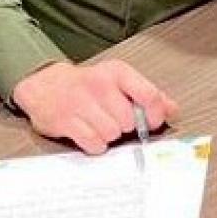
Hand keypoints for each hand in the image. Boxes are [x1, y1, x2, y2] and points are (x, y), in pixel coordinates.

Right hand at [10, 58, 178, 155]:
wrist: (45, 86)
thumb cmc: (89, 86)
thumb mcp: (120, 82)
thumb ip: (148, 95)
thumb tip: (172, 109)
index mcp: (118, 72)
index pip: (149, 95)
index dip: (154, 115)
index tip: (151, 123)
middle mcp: (99, 85)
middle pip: (129, 120)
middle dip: (125, 126)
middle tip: (116, 121)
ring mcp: (79, 102)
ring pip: (112, 133)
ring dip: (110, 136)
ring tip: (101, 126)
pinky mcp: (64, 121)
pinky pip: (93, 143)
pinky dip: (95, 145)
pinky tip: (91, 135)